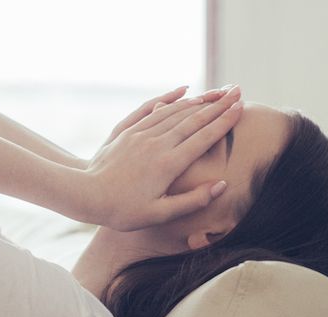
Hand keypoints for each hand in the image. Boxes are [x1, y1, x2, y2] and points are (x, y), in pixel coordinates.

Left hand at [83, 85, 242, 230]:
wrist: (86, 195)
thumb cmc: (123, 211)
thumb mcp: (159, 214)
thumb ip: (192, 200)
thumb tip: (222, 185)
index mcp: (168, 164)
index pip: (204, 138)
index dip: (224, 122)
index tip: (241, 109)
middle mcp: (156, 144)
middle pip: (193, 119)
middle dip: (217, 105)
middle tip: (237, 92)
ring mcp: (141, 135)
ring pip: (174, 111)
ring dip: (197, 100)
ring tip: (217, 92)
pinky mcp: (127, 131)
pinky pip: (150, 109)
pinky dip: (168, 98)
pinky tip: (181, 91)